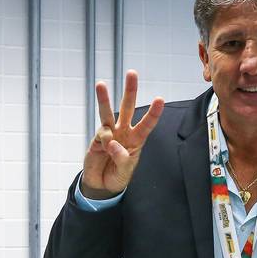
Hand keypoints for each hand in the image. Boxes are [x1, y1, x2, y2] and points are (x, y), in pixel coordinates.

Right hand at [82, 70, 164, 199]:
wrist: (101, 184)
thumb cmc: (117, 175)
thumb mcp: (125, 171)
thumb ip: (122, 158)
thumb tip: (112, 142)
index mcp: (137, 139)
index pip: (147, 124)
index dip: (153, 112)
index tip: (159, 99)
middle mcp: (124, 132)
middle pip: (128, 107)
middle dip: (130, 91)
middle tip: (132, 73)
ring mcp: (110, 133)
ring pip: (108, 112)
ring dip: (104, 98)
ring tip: (101, 84)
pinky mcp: (97, 138)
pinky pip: (102, 134)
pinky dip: (104, 141)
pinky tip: (104, 150)